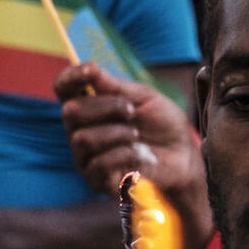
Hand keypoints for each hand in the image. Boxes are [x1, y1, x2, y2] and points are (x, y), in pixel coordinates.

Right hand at [59, 64, 211, 248]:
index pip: (64, 89)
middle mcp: (80, 131)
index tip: (90, 71)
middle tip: (131, 111)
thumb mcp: (145, 99)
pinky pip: (99, 163)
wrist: (185, 157)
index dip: (70, 77)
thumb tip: (90, 69)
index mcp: (90, 108)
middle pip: (70, 112)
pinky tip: (142, 155)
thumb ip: (117, 87)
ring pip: (83, 138)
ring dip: (118, 132)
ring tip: (137, 135)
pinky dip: (126, 154)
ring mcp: (85, 157)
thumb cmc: (164, 126)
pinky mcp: (97, 180)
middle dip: (106, 106)